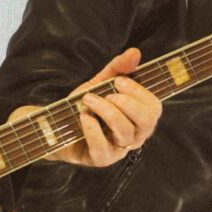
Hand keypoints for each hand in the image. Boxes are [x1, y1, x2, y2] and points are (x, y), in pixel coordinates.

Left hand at [18, 48, 162, 169]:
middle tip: (108, 93)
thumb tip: (135, 52)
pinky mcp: (100, 159)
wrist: (57, 126)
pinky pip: (103, 148)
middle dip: (127, 103)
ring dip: (107, 111)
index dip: (139, 93)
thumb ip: (118, 69)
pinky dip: (93, 130)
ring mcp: (118, 150)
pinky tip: (84, 117)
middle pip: (146, 121)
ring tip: (88, 100)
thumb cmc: (85, 106)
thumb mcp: (101, 84)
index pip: (154, 108)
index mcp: (139, 119)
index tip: (119, 81)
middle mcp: (134, 136)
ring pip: (124, 132)